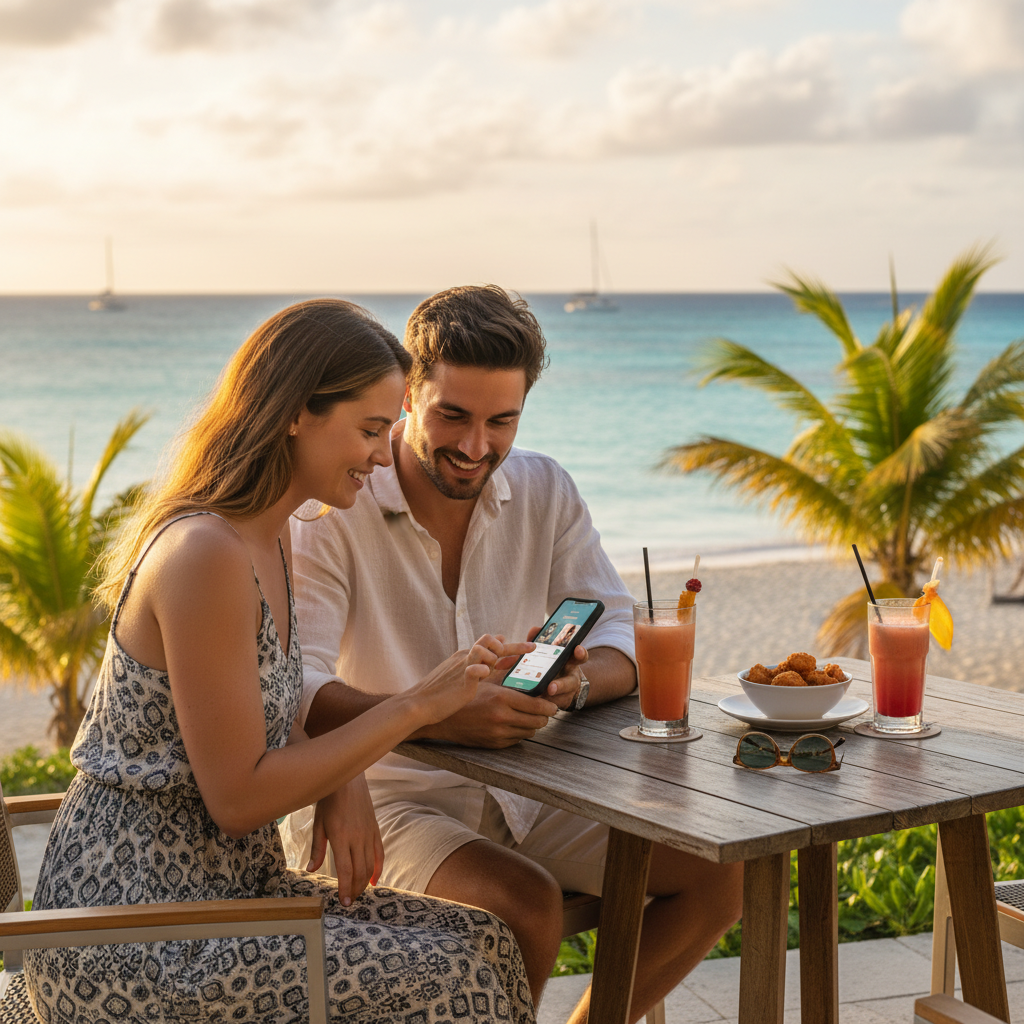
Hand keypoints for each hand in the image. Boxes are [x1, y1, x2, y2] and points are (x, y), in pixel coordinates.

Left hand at [308, 774, 383, 906]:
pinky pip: (379, 852)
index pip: (345, 870)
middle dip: (355, 889)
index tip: (344, 902)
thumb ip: (317, 848)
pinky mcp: (375, 828)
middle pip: (360, 871)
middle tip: (349, 900)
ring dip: (365, 882)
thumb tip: (312, 869)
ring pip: (370, 865)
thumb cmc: (329, 800)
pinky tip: (374, 880)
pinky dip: (378, 868)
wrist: (348, 779)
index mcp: (341, 837)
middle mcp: (357, 837)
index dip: (345, 888)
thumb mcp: (319, 823)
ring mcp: (368, 833)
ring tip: (357, 892)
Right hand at [408, 635, 535, 725]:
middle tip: (532, 648)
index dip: (509, 646)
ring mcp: (462, 669)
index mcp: (466, 656)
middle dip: (516, 646)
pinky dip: (480, 669)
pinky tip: (485, 672)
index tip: (526, 649)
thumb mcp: (456, 672)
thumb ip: (474, 662)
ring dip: (495, 656)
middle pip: (492, 643)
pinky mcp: (460, 682)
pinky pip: (473, 669)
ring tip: (498, 670)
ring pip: (483, 649)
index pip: (490, 643)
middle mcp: (465, 658)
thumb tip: (490, 654)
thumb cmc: (438, 692)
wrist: (416, 704)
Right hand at [422, 680, 559, 746]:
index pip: (537, 706)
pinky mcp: (494, 744)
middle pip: (537, 722)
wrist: (439, 718)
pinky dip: (519, 732)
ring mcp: (498, 733)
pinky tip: (515, 723)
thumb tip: (521, 658)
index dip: (549, 706)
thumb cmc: (462, 694)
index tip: (552, 704)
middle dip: (544, 716)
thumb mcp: (483, 679)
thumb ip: (504, 670)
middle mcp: (502, 718)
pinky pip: (516, 740)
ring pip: (529, 732)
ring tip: (530, 716)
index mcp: (501, 698)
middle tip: (545, 710)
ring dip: (532, 724)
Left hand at [492, 625, 587, 711]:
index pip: (581, 656)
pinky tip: (529, 706)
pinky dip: (540, 705)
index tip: (577, 649)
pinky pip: (549, 707)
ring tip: (535, 703)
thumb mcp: (550, 652)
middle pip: (570, 682)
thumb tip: (535, 629)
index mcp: (571, 662)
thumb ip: (541, 641)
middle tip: (551, 688)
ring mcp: (566, 693)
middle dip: (561, 685)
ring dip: (547, 701)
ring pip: (560, 699)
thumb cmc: (552, 665)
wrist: (561, 686)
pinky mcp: (558, 705)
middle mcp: (571, 678)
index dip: (580, 653)